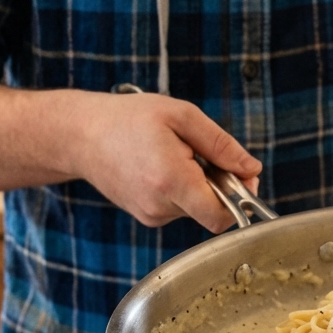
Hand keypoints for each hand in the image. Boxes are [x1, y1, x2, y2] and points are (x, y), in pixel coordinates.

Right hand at [71, 92, 261, 232]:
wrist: (80, 135)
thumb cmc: (129, 119)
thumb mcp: (182, 116)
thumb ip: (222, 145)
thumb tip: (252, 169)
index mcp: (171, 182)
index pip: (221, 216)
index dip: (241, 199)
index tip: (242, 176)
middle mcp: (159, 207)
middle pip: (212, 210)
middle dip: (220, 184)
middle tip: (202, 152)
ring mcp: (150, 215)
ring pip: (195, 208)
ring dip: (199, 185)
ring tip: (176, 154)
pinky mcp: (145, 215)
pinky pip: (178, 207)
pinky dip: (182, 189)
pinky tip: (164, 166)